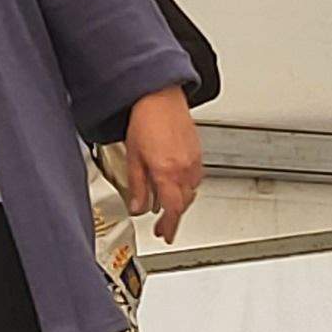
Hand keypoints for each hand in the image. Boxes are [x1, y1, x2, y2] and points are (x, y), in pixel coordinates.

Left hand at [119, 84, 203, 242]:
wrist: (159, 96)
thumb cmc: (145, 120)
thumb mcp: (133, 157)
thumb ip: (137, 186)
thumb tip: (137, 206)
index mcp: (167, 173)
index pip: (172, 210)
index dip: (169, 227)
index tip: (164, 235)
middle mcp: (184, 169)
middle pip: (183, 203)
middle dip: (174, 217)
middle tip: (164, 226)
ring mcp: (193, 160)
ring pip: (191, 191)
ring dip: (181, 202)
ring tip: (168, 207)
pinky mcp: (197, 152)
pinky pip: (195, 178)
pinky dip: (187, 186)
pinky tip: (177, 184)